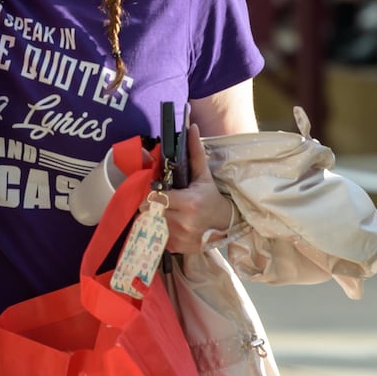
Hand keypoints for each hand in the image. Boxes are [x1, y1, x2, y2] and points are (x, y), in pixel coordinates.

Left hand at [164, 124, 233, 253]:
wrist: (224, 223)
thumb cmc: (210, 196)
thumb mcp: (203, 175)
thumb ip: (194, 152)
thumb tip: (191, 127)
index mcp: (189, 203)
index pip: (156, 197)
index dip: (152, 193)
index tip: (156, 190)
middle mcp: (184, 222)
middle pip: (152, 211)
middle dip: (152, 206)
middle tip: (159, 201)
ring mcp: (180, 238)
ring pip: (153, 225)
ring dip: (155, 219)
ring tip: (165, 213)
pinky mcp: (178, 249)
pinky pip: (158, 238)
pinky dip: (160, 232)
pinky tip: (170, 225)